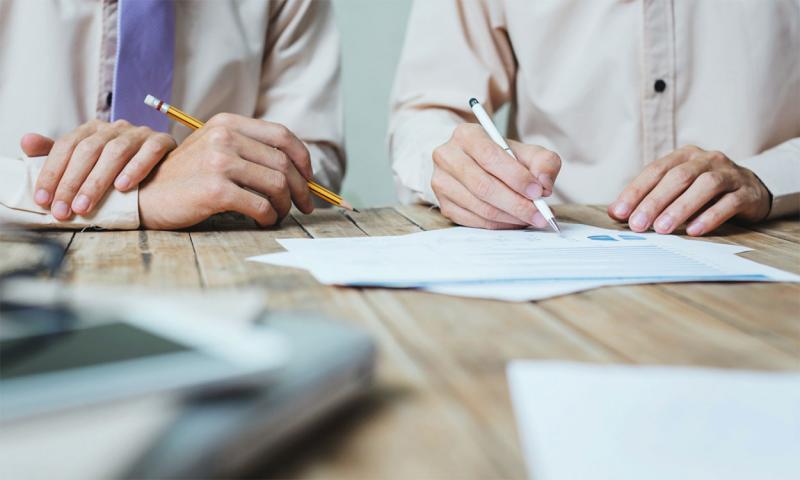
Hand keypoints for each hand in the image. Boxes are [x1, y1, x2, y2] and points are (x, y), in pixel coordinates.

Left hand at [22, 120, 175, 219]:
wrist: (170, 176)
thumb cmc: (123, 173)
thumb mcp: (89, 165)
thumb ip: (60, 156)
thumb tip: (26, 142)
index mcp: (94, 129)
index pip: (66, 146)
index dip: (52, 173)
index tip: (44, 200)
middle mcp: (116, 127)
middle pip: (89, 150)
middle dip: (72, 182)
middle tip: (63, 210)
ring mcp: (141, 133)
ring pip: (116, 151)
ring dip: (98, 181)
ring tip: (86, 206)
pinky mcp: (164, 142)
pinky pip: (150, 152)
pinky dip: (136, 168)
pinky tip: (124, 187)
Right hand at [138, 113, 314, 228]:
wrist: (145, 195)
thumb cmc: (185, 177)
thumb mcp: (213, 148)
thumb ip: (247, 149)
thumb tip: (297, 169)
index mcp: (227, 123)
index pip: (282, 135)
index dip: (303, 159)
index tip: (308, 178)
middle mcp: (224, 137)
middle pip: (284, 163)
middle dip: (302, 189)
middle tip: (305, 205)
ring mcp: (219, 162)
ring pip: (278, 185)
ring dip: (285, 205)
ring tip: (278, 214)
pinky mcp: (215, 190)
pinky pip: (261, 206)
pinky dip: (269, 217)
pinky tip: (263, 221)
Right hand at [431, 123, 560, 228]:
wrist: (477, 164)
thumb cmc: (503, 157)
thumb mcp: (527, 151)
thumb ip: (543, 162)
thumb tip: (544, 184)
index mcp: (466, 135)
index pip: (490, 157)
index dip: (516, 177)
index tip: (538, 191)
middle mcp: (447, 157)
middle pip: (483, 186)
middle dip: (516, 204)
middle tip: (540, 214)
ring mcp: (442, 182)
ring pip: (479, 207)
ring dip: (510, 217)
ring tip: (532, 218)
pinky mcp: (444, 204)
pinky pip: (474, 221)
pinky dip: (499, 225)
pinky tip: (515, 222)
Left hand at [608, 146, 770, 235]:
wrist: (751, 190)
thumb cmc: (703, 192)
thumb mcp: (675, 190)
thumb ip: (647, 197)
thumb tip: (615, 212)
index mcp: (684, 156)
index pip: (655, 170)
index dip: (636, 191)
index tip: (620, 212)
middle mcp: (707, 160)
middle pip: (678, 177)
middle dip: (654, 202)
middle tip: (637, 225)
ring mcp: (730, 174)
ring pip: (704, 186)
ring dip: (680, 208)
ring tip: (662, 229)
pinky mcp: (747, 192)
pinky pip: (728, 203)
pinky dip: (710, 217)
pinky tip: (694, 231)